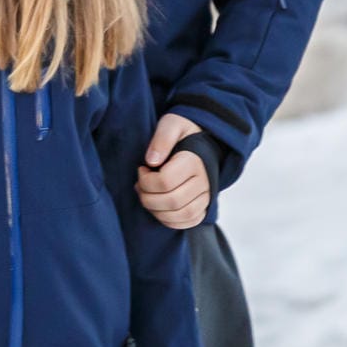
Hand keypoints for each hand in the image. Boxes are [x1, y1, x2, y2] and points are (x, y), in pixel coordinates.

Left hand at [136, 113, 209, 229]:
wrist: (205, 141)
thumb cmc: (183, 133)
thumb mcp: (171, 124)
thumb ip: (162, 139)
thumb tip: (151, 161)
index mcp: (194, 161)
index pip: (165, 181)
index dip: (145, 179)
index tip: (142, 168)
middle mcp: (204, 181)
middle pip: (171, 201)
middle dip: (147, 197)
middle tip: (140, 185)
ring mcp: (206, 196)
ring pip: (179, 215)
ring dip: (155, 210)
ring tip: (147, 196)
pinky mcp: (205, 206)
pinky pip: (188, 221)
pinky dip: (169, 220)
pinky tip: (158, 208)